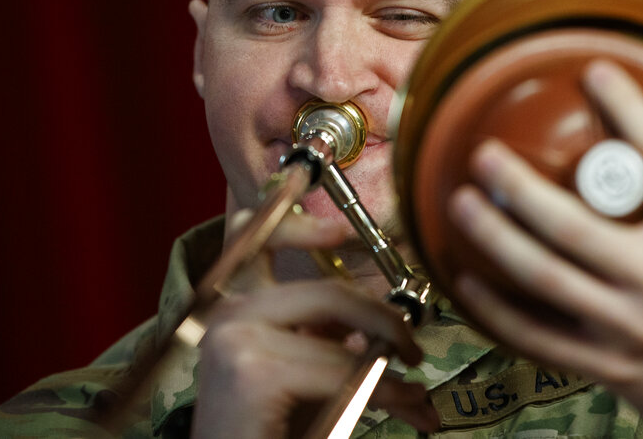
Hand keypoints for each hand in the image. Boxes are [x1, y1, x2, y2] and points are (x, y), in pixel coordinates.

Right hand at [191, 213, 437, 437]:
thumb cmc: (269, 434)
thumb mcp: (304, 377)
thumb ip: (330, 339)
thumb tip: (389, 329)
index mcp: (237, 311)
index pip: (253, 238)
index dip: (298, 226)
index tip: (338, 235)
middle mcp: (227, 315)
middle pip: (326, 290)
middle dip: (384, 319)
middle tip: (413, 349)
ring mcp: (235, 337)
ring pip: (342, 330)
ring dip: (391, 365)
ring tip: (415, 397)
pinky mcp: (253, 369)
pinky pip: (344, 369)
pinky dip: (385, 389)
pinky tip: (401, 405)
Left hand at [448, 60, 642, 438]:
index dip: (628, 108)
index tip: (594, 71)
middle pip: (578, 225)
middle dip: (522, 186)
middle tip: (485, 152)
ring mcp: (632, 329)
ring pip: (548, 280)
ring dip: (497, 240)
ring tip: (460, 201)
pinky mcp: (611, 366)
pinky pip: (541, 338)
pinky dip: (499, 311)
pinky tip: (468, 277)